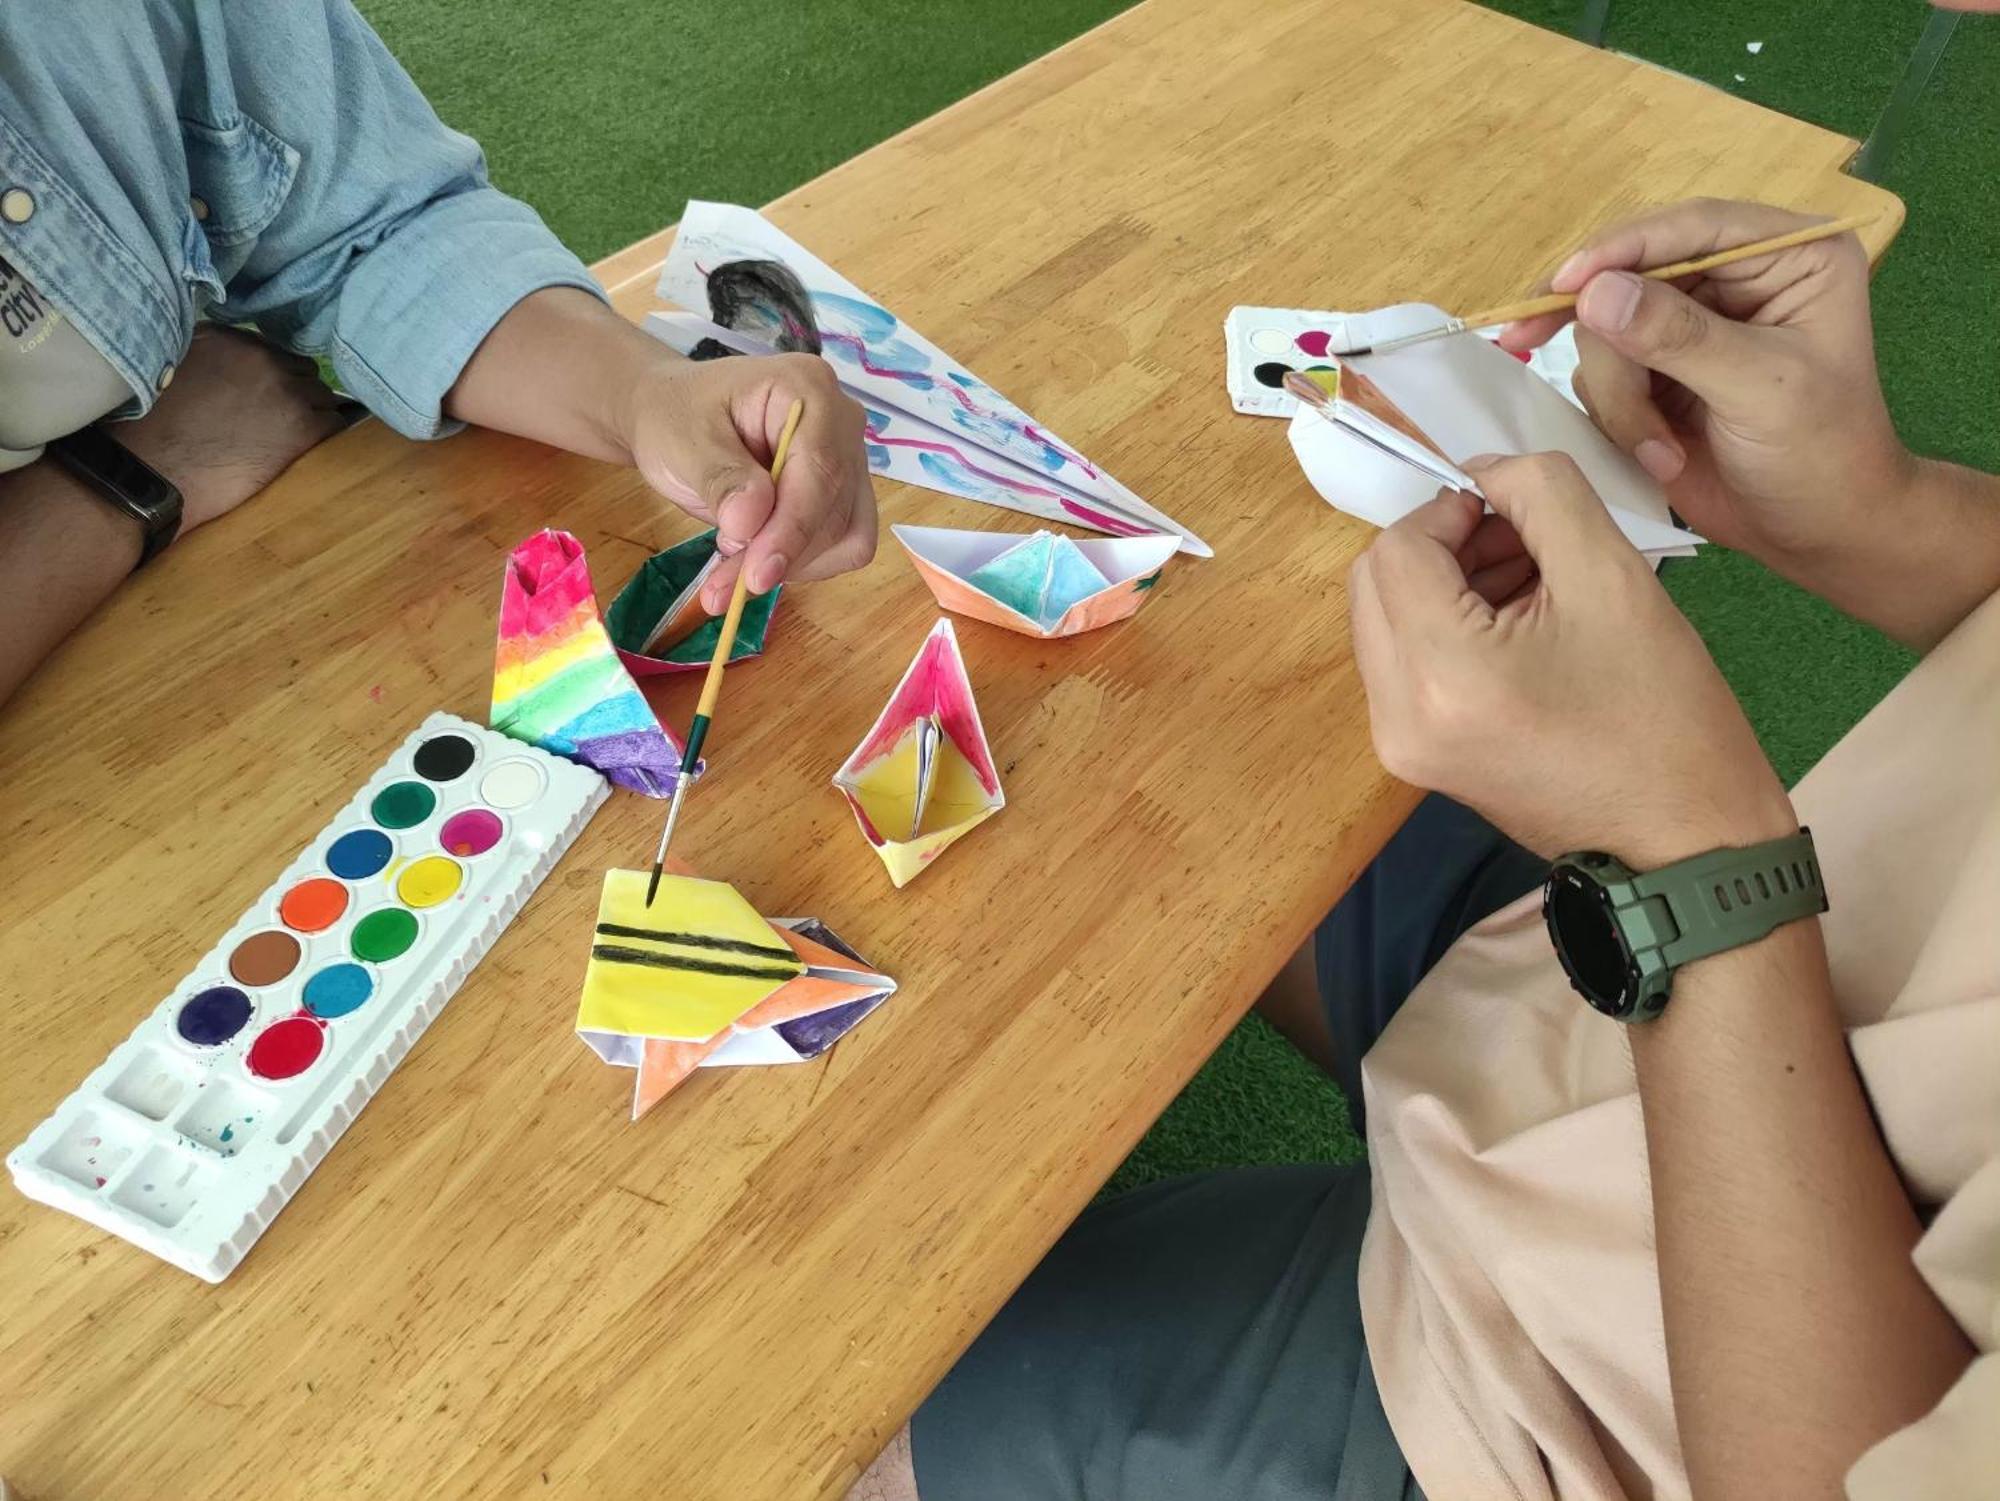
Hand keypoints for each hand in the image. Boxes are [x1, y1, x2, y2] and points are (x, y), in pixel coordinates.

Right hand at [118, 324, 350, 531]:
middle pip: (302, 372)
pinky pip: (334, 423)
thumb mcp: (170, 367)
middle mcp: (261, 357)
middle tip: (278, 420)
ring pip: (322, 397)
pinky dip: (326, 435)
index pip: (274, 351)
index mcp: (228, 338)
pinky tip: (308, 448)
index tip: (264, 396)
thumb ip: (210, 356)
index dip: (272, 375)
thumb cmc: (149, 427)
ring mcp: (285, 390)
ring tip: (290, 437)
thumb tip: (233, 362)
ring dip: (312, 415)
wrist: (150, 470)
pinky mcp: (302, 427)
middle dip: (295, 393)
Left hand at [618, 351, 875, 611]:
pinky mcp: (845, 494)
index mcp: (808, 389)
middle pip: (836, 508)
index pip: (820, 470)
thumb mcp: (682, 441)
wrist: (678, 418)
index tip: (756, 577)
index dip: (791, 530)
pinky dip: (802, 564)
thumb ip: (719, 479)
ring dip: (791, 566)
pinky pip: (843, 544)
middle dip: (782, 555)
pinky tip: (758, 559)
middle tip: (722, 591)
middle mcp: (842, 421)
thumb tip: (749, 524)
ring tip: (730, 577)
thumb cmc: (677, 418)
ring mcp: (849, 459)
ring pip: (846, 535)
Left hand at [1348, 453, 1794, 865]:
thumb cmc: (1663, 714)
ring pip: (1386, 620)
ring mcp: (1400, 745)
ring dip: (1446, 582)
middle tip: (1526, 539)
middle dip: (1443, 544)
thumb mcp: (1613, 577)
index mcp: (1442, 672)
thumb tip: (1484, 468)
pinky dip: (1447, 627)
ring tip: (1535, 578)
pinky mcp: (1417, 759)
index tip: (1517, 510)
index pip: (1398, 548)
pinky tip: (1520, 623)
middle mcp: (1397, 714)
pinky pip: (1406, 664)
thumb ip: (1542, 494)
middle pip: (1377, 582)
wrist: (1686, 845)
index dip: (1451, 509)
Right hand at [1497, 199, 1914, 569]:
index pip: (1693, 227)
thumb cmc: (1820, 453)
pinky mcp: (1654, 373)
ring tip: (1658, 449)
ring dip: (1620, 396)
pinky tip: (1656, 452)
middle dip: (1600, 325)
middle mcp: (1734, 279)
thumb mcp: (1760, 388)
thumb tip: (1595, 292)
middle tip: (1526, 339)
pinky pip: (1599, 374)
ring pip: (1605, 329)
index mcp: (1788, 255)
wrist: (1815, 532)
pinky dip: (1616, 416)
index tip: (1565, 282)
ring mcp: (1688, 327)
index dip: (1623, 247)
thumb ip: (1679, 337)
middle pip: (1633, 271)